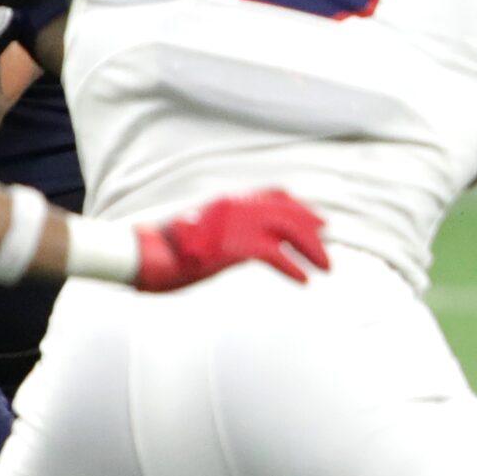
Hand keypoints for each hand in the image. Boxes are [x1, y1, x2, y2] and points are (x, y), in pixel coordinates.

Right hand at [134, 188, 331, 290]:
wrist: (148, 256)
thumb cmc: (169, 250)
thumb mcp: (204, 234)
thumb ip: (228, 235)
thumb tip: (248, 250)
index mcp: (229, 201)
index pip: (273, 195)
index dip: (298, 206)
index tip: (316, 218)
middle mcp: (237, 206)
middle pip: (288, 212)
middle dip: (312, 228)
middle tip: (328, 244)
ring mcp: (237, 225)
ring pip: (289, 231)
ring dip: (312, 249)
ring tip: (326, 267)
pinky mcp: (235, 247)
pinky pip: (275, 256)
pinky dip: (293, 268)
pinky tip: (304, 280)